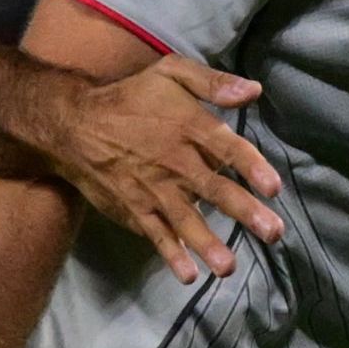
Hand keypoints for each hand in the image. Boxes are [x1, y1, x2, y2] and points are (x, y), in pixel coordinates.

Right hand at [50, 56, 286, 284]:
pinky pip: (157, 234)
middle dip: (244, 212)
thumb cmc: (131, 98)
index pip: (227, 148)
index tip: (273, 187)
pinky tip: (187, 274)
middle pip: (215, 189)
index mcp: (188, 127)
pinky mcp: (136, 209)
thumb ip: (212, 82)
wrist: (75, 125)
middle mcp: (175, 162)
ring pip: (186, 219)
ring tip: (228, 267)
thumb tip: (255, 91)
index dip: (251, 167)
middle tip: (273, 232)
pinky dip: (171, 254)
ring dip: (207, 244)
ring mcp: (154, 190)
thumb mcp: (171, 73)